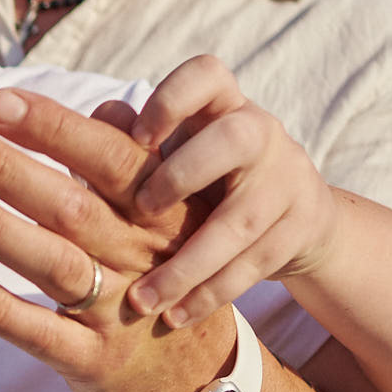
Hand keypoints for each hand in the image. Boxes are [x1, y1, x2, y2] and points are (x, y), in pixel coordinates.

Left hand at [0, 87, 234, 391]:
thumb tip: (104, 105)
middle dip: (2, 167)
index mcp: (159, 210)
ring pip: (52, 262)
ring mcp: (117, 311)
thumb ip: (130, 162)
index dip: (54, 128)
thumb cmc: (163, 274)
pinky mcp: (92, 360)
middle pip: (69, 205)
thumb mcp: (165, 216)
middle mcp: (139, 255)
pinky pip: (39, 333)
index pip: (107, 158)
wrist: (200, 377)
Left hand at [122, 55, 340, 325]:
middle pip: (235, 139)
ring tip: (142, 300)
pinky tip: (175, 316)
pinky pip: (254, 265)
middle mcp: (260, 133)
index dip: (173, 99)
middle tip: (142, 209)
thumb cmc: (205, 175)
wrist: (294, 215)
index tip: (137, 136)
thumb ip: (128, 142)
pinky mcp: (300, 228)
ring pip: (240, 222)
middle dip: (183, 174)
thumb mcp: (173, 152)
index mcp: (223, 104)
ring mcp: (287, 181)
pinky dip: (210, 294)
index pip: (207, 75)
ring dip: (187, 265)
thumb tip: (90, 121)